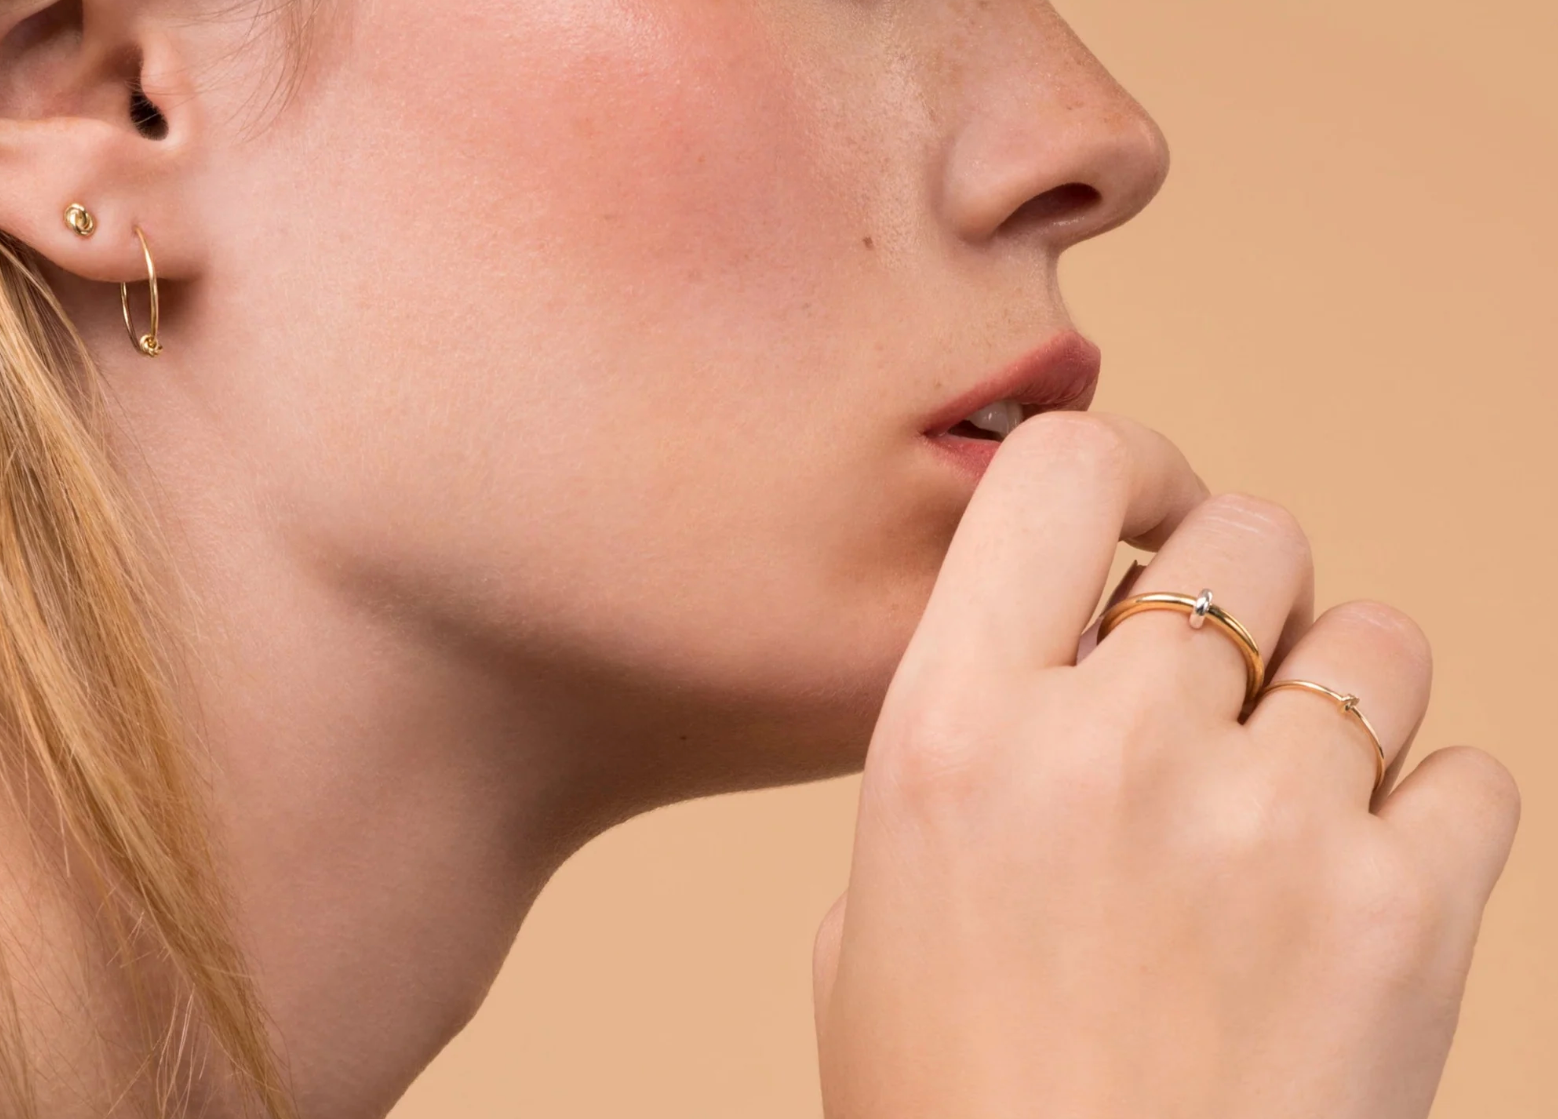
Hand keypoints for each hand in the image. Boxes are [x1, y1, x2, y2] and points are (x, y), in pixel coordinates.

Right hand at [813, 413, 1518, 1118]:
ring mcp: (1268, 826)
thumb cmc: (954, 1110)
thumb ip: (961, 766)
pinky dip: (1427, 811)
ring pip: (1375, 637)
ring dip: (1340, 691)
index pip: (1063, 470)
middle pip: (1245, 533)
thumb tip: (1051, 685)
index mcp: (951, 734)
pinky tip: (1356, 882)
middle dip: (1240, 591)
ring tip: (1292, 793)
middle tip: (1219, 681)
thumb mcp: (871, 919)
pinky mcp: (1405, 918)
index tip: (1141, 512)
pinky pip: (1468, 771)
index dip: (1123, 464)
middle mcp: (1107, 747)